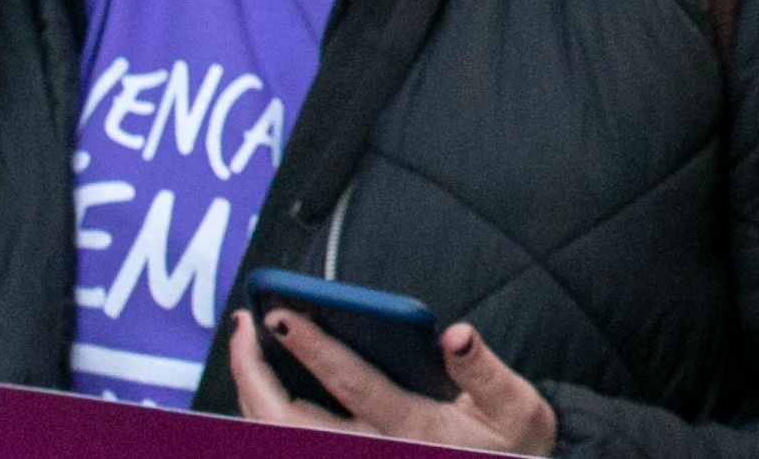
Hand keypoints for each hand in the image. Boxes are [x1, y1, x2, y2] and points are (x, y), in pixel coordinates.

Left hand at [226, 309, 556, 448]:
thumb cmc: (511, 444)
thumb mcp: (516, 409)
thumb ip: (485, 372)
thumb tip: (455, 336)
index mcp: (415, 429)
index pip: (351, 385)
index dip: (312, 348)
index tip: (279, 314)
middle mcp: (373, 450)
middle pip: (289, 421)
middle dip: (253, 371)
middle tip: (242, 323)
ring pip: (278, 435)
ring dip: (250, 390)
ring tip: (244, 340)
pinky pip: (287, 442)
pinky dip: (261, 411)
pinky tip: (260, 378)